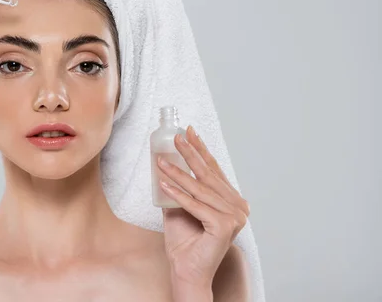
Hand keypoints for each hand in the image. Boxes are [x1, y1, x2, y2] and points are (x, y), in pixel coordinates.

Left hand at [157, 125, 249, 287]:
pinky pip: (196, 205)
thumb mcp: (181, 206)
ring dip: (178, 173)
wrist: (186, 268)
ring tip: (161, 161)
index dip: (201, 150)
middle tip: (177, 137)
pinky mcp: (224, 226)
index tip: (189, 132)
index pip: (214, 171)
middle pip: (208, 176)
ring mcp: (235, 217)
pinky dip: (178, 195)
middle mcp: (238, 207)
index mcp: (232, 201)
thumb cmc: (185, 240)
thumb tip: (166, 160)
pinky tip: (164, 184)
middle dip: (190, 154)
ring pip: (200, 189)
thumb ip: (181, 187)